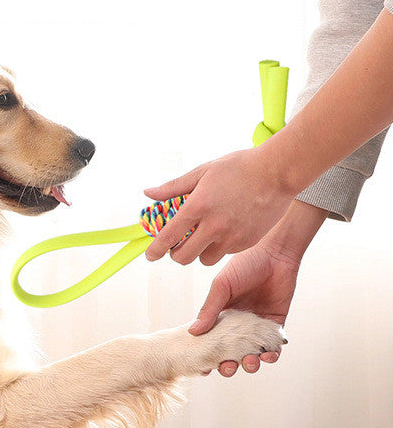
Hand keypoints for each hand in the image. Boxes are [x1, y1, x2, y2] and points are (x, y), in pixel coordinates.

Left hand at [143, 146, 296, 264]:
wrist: (278, 172)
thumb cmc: (238, 168)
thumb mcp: (202, 171)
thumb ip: (173, 187)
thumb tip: (148, 193)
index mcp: (198, 207)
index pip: (168, 237)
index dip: (155, 250)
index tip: (150, 255)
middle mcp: (213, 226)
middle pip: (184, 257)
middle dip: (176, 254)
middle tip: (178, 245)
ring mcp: (231, 237)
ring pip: (204, 260)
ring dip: (199, 252)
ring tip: (203, 236)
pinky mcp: (246, 242)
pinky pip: (225, 253)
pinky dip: (220, 247)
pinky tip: (225, 229)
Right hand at [189, 235, 299, 375]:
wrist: (276, 254)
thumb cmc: (245, 264)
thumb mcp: (221, 286)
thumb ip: (209, 309)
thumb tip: (193, 332)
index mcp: (220, 315)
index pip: (211, 341)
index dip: (207, 355)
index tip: (205, 367)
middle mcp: (238, 324)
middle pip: (230, 353)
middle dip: (228, 365)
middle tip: (227, 366)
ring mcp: (257, 326)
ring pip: (251, 354)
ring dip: (249, 364)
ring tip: (249, 362)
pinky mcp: (276, 325)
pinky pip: (273, 347)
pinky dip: (270, 355)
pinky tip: (267, 355)